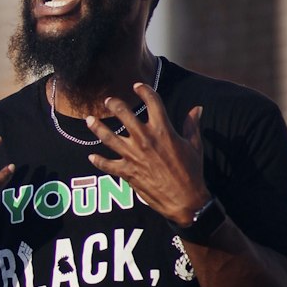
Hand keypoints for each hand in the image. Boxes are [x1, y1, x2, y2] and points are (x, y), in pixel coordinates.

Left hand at [85, 84, 208, 225]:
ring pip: (109, 137)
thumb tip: (197, 109)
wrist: (185, 200)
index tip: (137, 86)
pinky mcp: (128, 172)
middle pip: (124, 114)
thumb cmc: (192, 172)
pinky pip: (108, 165)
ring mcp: (134, 155)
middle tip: (108, 101)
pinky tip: (92, 157)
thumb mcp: (194, 146)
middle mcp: (145, 139)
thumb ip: (192, 125)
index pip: (152, 102)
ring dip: (97, 127)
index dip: (144, 90)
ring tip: (89, 120)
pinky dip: (98, 161)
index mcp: (163, 130)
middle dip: (114, 104)